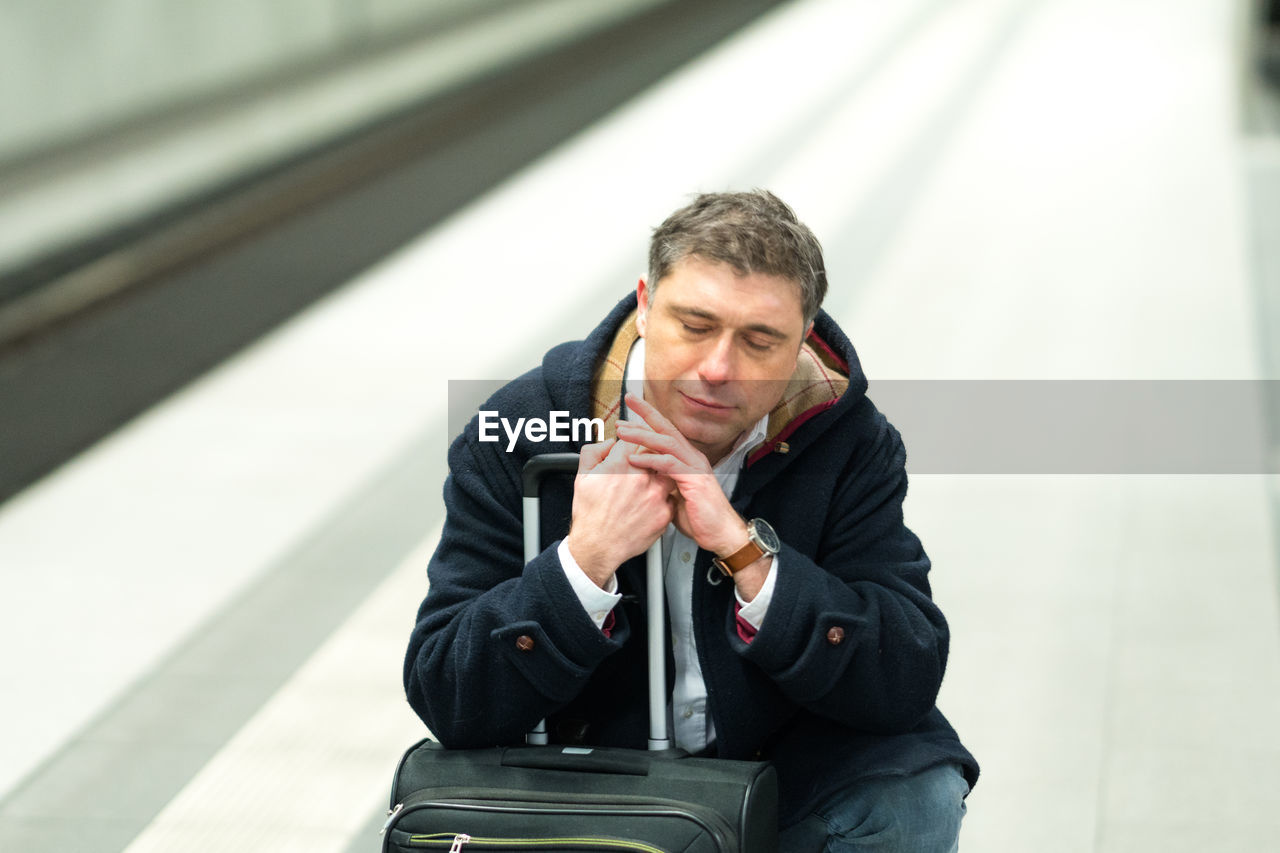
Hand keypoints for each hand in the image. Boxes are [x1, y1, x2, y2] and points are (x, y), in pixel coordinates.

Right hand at [563, 437, 675, 587]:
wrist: (598, 546)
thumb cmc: (590, 514)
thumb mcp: (582, 477)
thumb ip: (594, 451)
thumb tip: (608, 442)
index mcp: (619, 465)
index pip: (636, 439)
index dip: (633, 442)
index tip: (632, 449)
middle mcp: (640, 478)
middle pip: (655, 454)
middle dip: (648, 458)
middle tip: (640, 468)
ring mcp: (655, 495)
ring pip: (667, 474)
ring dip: (659, 477)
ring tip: (647, 487)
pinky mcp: (664, 513)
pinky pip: (671, 497)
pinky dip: (663, 498)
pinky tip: (650, 504)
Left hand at [615, 393, 748, 557]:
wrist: (721, 534)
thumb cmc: (699, 518)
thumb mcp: (674, 495)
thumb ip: (661, 482)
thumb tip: (644, 477)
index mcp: (687, 459)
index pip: (666, 432)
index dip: (649, 418)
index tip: (631, 410)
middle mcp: (692, 458)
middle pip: (667, 428)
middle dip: (647, 413)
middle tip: (629, 400)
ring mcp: (695, 467)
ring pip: (667, 442)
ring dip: (643, 435)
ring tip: (623, 432)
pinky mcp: (695, 480)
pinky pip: (670, 464)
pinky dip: (651, 460)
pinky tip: (635, 459)